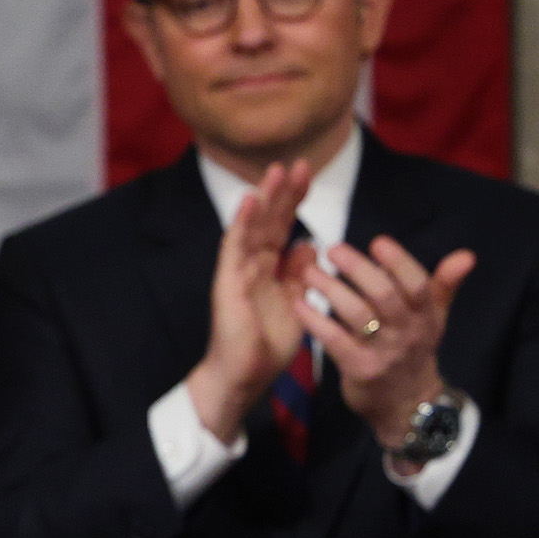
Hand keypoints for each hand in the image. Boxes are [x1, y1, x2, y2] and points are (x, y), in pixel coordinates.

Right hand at [186, 161, 316, 442]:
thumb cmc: (266, 346)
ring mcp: (237, 270)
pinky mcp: (227, 281)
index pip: (283, 227)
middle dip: (282, 191)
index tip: (308, 176)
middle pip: (269, 220)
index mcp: (269, 268)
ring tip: (276, 170)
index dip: (294, 201)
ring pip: (252, 226)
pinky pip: (234, 247)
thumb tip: (311, 244)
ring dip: (264, 198)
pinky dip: (241, 223)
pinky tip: (249, 201)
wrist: (244, 375)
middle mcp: (252, 263)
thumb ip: (300, 274)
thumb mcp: (295, 304)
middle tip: (297, 162)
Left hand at [293, 236, 474, 450]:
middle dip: (358, 269)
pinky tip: (299, 303)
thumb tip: (467, 255)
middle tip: (333, 249)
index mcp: (425, 316)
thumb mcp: (434, 318)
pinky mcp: (359, 369)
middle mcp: (407, 333)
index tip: (377, 242)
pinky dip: (315, 320)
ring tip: (310, 272)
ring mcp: (383, 353)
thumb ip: (445, 284)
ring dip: (331, 290)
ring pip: (357, 315)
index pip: (418, 285)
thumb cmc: (414, 350)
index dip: (399, 262)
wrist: (406, 405)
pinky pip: (334, 340)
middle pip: (384, 295)